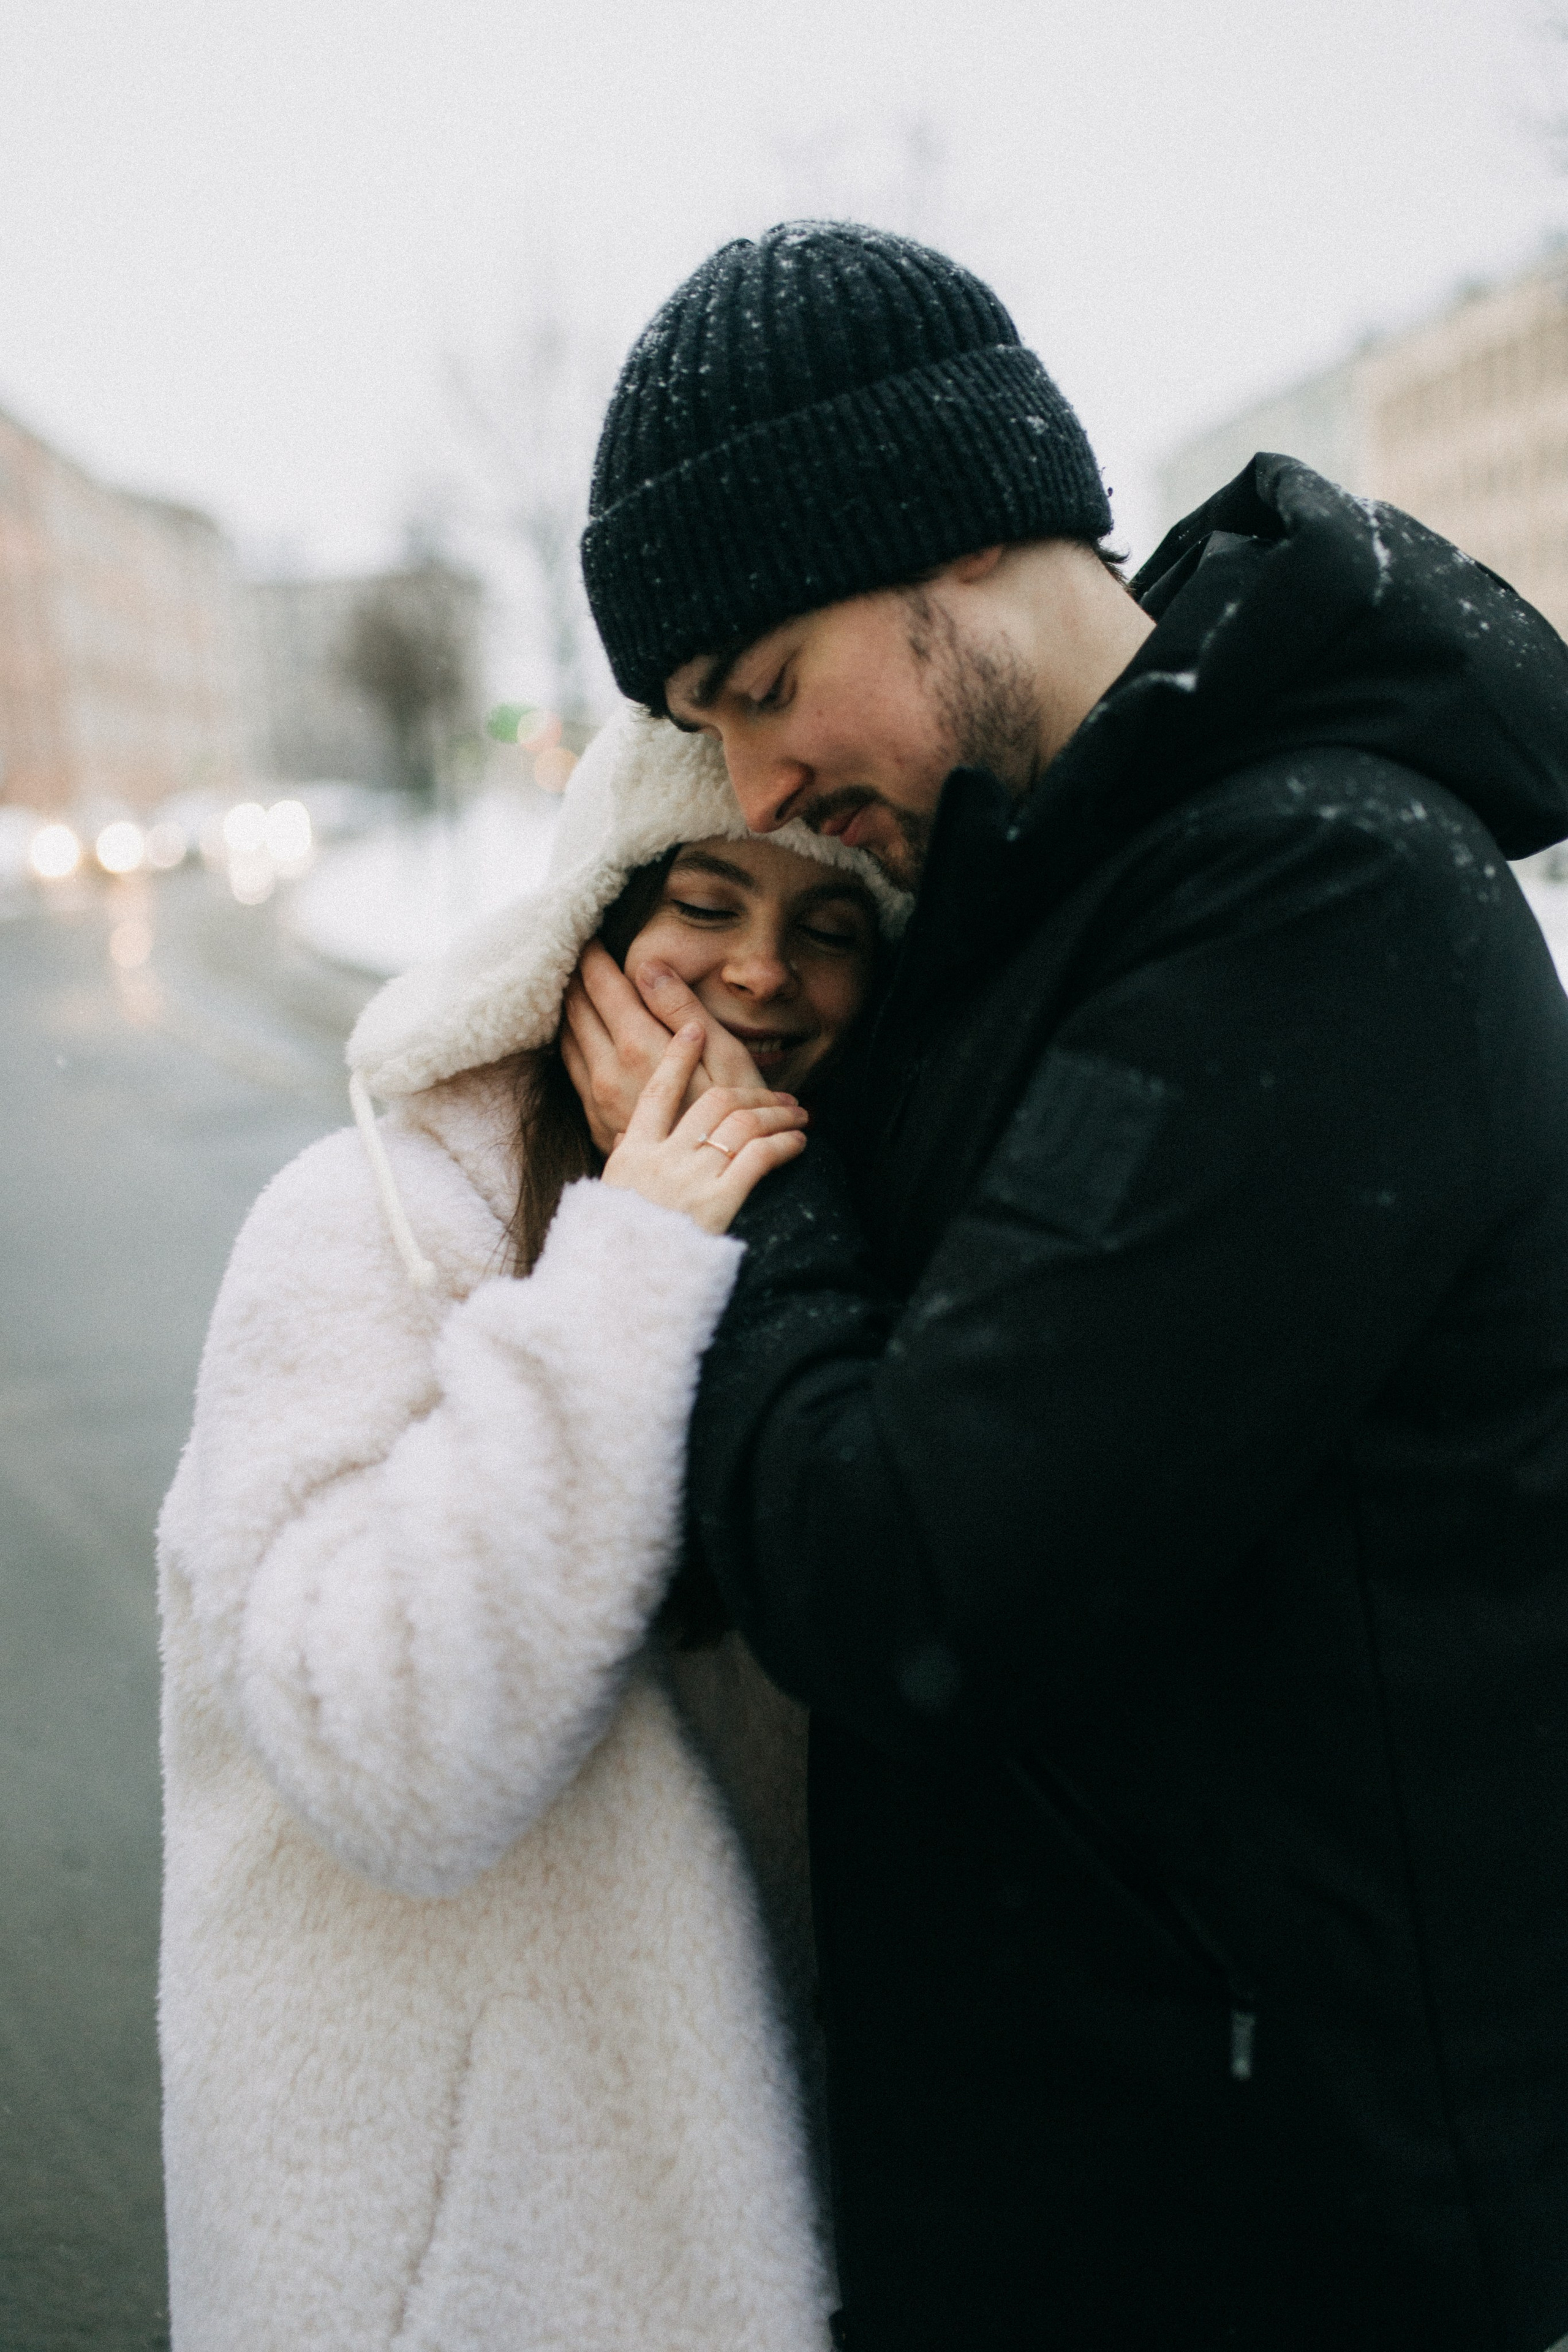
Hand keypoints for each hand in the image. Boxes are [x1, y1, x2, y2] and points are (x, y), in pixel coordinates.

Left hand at [561, 941, 770, 1152]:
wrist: (719, 1187)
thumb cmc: (739, 1120)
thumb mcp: (725, 1058)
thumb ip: (682, 1010)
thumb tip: (648, 967)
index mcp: (638, 1048)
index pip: (601, 986)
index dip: (593, 955)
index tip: (589, 934)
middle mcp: (606, 1073)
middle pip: (575, 1009)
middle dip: (574, 976)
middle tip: (576, 951)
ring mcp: (596, 1101)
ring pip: (567, 1040)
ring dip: (569, 1008)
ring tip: (574, 983)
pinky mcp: (596, 1122)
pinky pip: (571, 1071)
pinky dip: (572, 1041)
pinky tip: (581, 1033)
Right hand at [601, 1026, 807, 1233]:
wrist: (625, 1291)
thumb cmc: (619, 1249)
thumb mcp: (610, 1199)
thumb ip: (623, 1164)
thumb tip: (623, 1139)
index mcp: (632, 1155)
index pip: (656, 1092)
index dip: (678, 1056)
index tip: (695, 1030)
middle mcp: (662, 1159)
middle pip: (714, 1102)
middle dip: (755, 1092)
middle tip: (782, 1097)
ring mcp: (690, 1179)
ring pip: (744, 1123)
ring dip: (779, 1115)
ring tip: (799, 1117)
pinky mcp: (719, 1202)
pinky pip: (760, 1158)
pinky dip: (785, 1145)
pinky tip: (799, 1144)